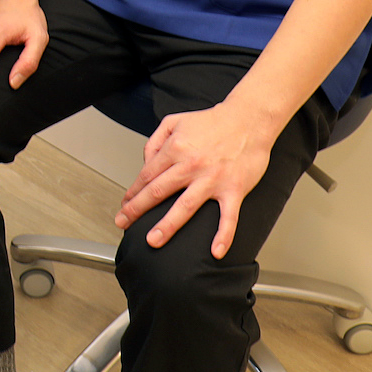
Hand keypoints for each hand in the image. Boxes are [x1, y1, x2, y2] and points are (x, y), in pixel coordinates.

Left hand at [113, 103, 278, 258]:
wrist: (248, 120)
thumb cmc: (211, 122)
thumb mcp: (174, 121)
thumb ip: (155, 141)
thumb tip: (145, 164)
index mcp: (175, 149)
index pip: (147, 175)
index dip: (133, 193)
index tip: (124, 206)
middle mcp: (190, 165)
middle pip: (158, 191)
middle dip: (137, 210)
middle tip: (123, 224)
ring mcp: (212, 179)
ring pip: (185, 206)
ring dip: (167, 226)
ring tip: (153, 241)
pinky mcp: (234, 189)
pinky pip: (228, 217)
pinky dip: (223, 235)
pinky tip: (216, 251)